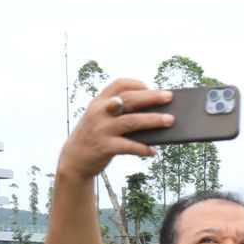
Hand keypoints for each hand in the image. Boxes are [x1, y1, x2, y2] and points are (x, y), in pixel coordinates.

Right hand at [57, 79, 172, 180]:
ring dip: (153, 120)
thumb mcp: (101, 118)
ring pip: (132, 121)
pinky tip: (153, 151)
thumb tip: (154, 112)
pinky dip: (143, 148)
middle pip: (129, 100)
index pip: (119, 84)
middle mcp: (99, 112)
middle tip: (169, 97)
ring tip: (170, 120)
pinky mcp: (104, 146)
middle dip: (151, 97)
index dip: (137, 84)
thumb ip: (119, 113)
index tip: (152, 88)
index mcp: (99, 102)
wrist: (73, 159)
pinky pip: (129, 146)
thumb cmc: (95, 136)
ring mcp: (101, 129)